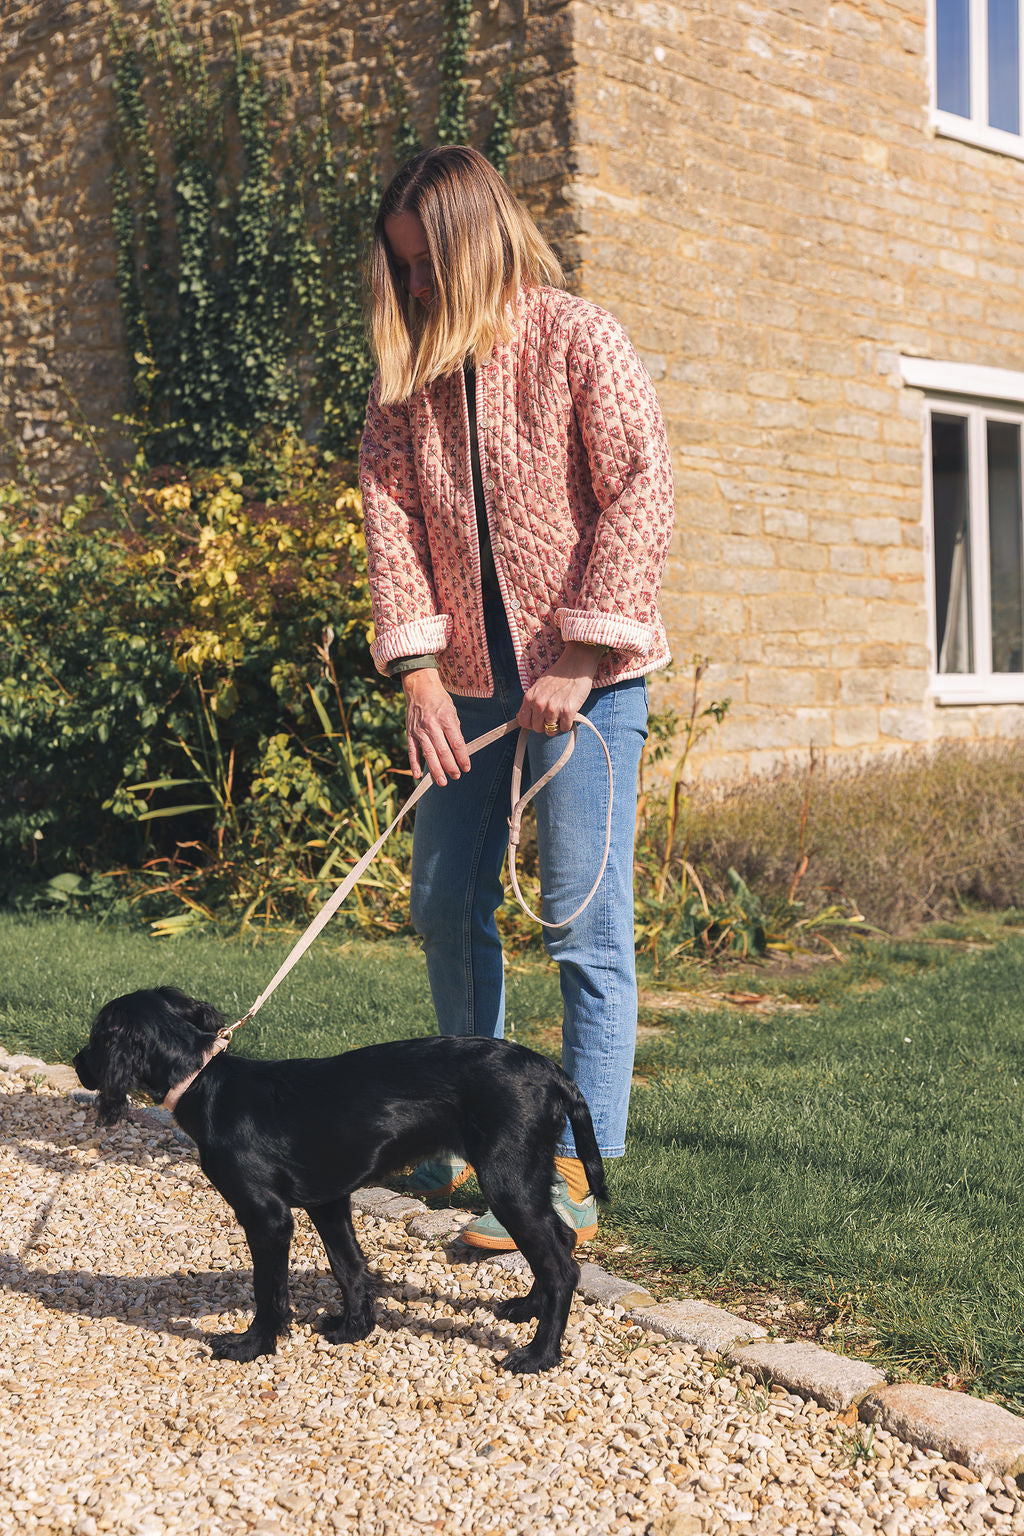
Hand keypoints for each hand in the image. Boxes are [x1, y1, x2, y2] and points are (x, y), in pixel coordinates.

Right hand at [402, 670, 470, 784]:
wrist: (420, 688)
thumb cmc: (439, 700)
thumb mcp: (452, 712)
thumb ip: (455, 731)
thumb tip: (460, 751)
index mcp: (446, 719)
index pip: (457, 743)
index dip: (462, 757)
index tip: (466, 767)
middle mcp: (432, 725)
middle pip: (443, 751)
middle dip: (450, 766)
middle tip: (456, 776)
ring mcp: (419, 730)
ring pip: (428, 754)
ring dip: (435, 770)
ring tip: (442, 782)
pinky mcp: (410, 733)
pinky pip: (412, 751)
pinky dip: (414, 764)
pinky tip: (418, 776)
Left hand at [518, 643, 603, 734]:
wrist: (576, 664)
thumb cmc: (558, 675)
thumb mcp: (538, 686)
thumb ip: (531, 701)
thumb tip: (522, 717)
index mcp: (530, 698)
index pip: (523, 721)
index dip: (530, 723)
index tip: (538, 720)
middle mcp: (539, 704)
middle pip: (537, 728)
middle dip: (544, 725)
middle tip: (552, 716)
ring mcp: (553, 708)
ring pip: (551, 730)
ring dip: (557, 725)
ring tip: (561, 714)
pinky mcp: (568, 711)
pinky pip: (564, 728)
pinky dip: (567, 724)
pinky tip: (569, 714)